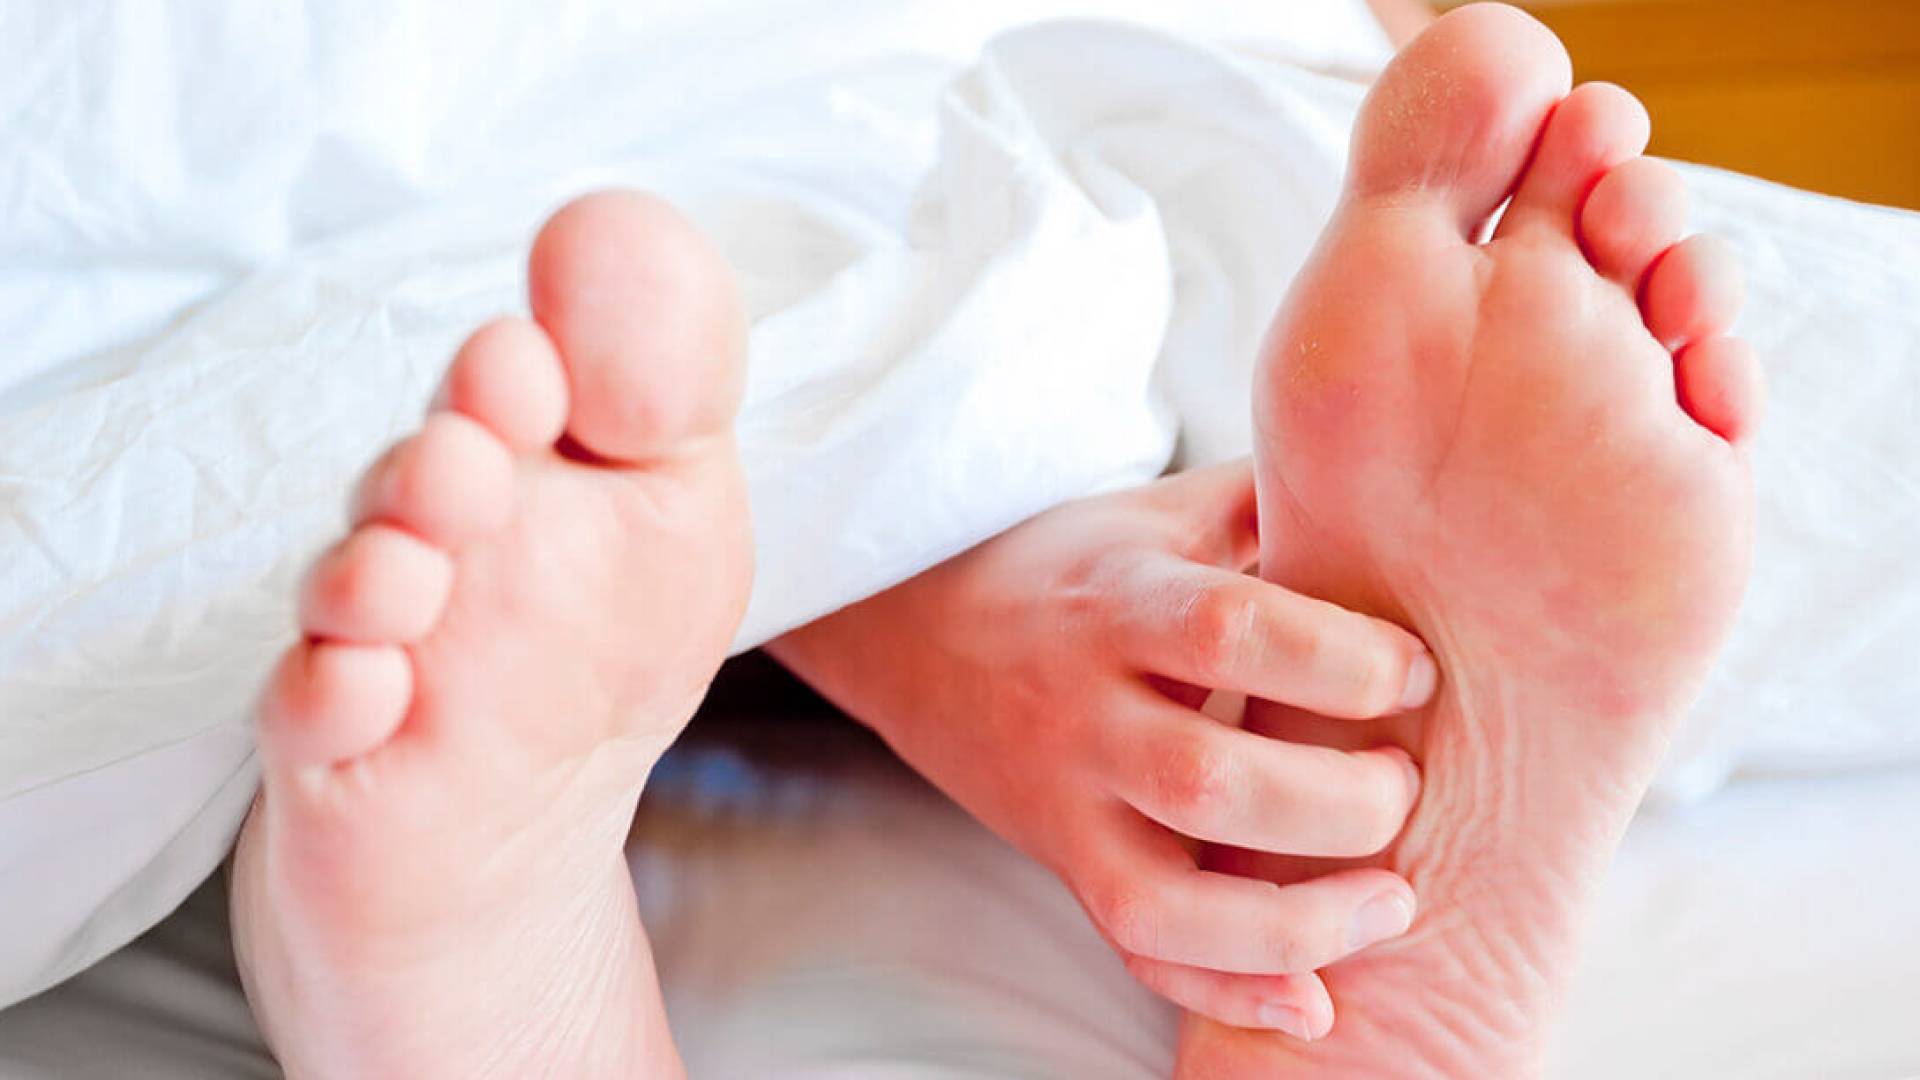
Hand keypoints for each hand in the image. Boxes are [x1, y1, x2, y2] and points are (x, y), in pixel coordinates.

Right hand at [769, 461, 1436, 1039]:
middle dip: (1335, 804)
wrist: (919, 629)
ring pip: (1160, 897)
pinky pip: (1134, 947)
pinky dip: (1224, 990)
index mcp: (1119, 599)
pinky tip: (1313, 1000)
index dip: (1339, 660)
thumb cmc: (1080, 566)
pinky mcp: (1064, 861)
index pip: (1227, 631)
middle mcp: (1083, 706)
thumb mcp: (1161, 510)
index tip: (1415, 675)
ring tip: (1391, 901)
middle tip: (1407, 786)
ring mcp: (1064, 798)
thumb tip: (1403, 469)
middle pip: (1203, 779)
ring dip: (1291, 924)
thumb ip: (1268, 499)